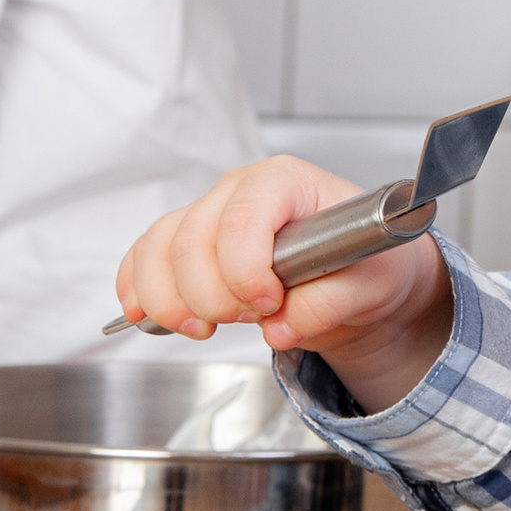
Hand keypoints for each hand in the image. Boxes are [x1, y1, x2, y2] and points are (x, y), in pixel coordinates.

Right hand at [112, 155, 455, 417]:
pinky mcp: (187, 242)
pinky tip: (145, 315)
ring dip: (172, 302)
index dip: (246, 271)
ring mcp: (208, 212)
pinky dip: (138, 289)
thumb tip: (280, 327)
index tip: (271, 304)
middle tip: (253, 318)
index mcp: (287, 181)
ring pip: (158, 251)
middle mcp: (240, 189)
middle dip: (213, 297)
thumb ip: (330, 304)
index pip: (243, 218)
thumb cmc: (366, 263)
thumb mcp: (372, 284)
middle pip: (192, 241)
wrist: (358, 274)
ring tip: (206, 328)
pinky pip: (143, 257)